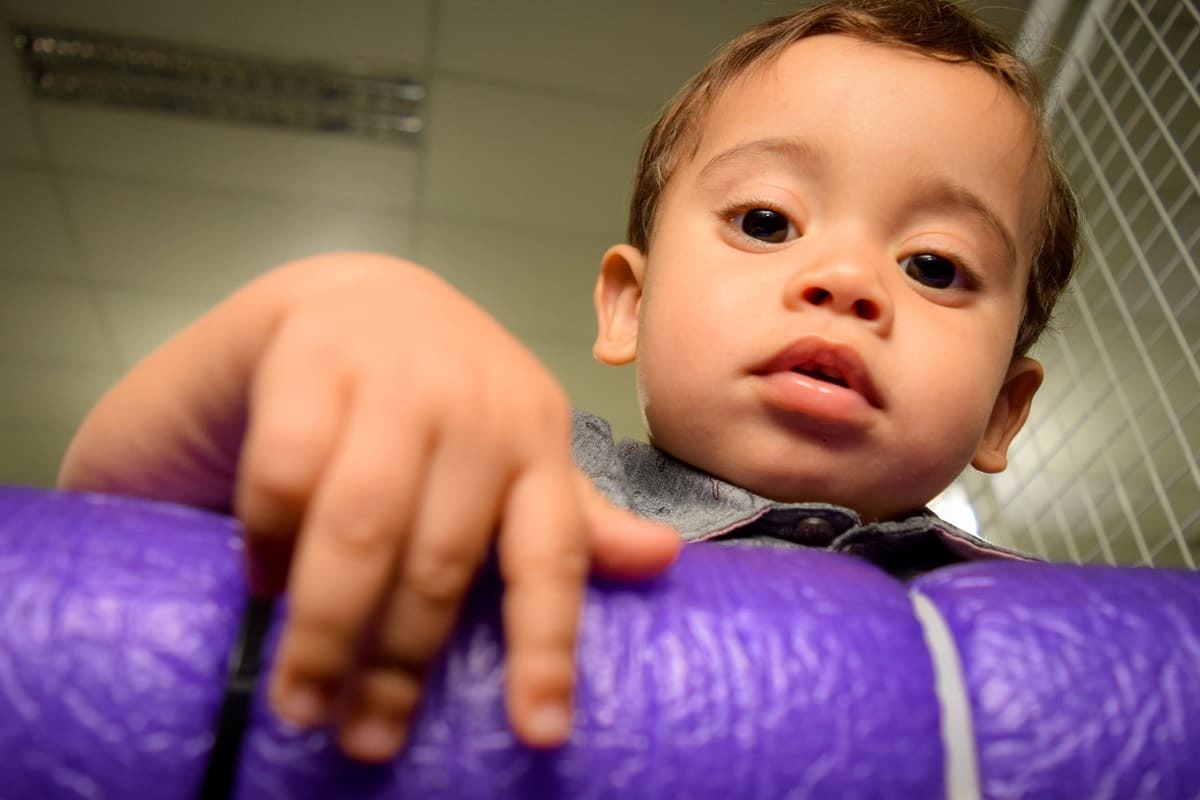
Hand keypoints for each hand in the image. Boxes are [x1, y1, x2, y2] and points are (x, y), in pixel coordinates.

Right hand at [227, 255, 680, 760]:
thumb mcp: (513, 451)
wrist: (349, 294)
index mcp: (537, 436)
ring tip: (303, 700)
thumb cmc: (438, 396)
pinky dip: (272, 542)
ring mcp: (392, 378)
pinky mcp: (308, 360)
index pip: (551, 554)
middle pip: (443, 560)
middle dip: (401, 662)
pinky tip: (265, 583)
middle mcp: (475, 406)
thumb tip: (663, 560)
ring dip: (328, 626)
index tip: (540, 733)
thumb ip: (570, 515)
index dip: (547, 647)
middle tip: (366, 737)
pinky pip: (287, 476)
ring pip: (364, 528)